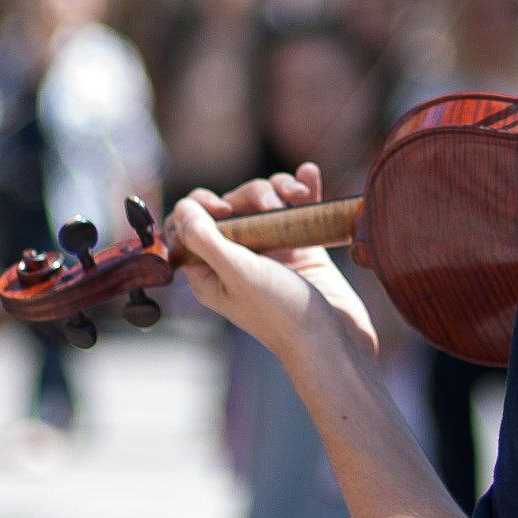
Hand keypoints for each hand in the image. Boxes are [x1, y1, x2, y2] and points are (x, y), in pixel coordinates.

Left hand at [172, 163, 377, 358]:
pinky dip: (303, 189)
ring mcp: (272, 253)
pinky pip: (298, 209)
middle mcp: (238, 259)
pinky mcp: (302, 249)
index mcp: (211, 271)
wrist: (334, 342)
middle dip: (254, 194)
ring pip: (267, 203)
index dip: (201, 206)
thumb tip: (183, 208)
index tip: (224, 208)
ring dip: (282, 189)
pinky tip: (309, 175)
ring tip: (300, 196)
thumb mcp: (238, 274)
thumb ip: (206, 239)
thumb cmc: (283, 314)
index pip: (190, 225)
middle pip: (234, 205)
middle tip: (274, 206)